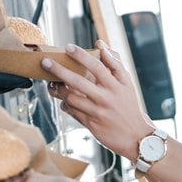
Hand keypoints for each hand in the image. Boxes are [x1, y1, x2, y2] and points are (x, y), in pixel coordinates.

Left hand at [43, 40, 151, 158]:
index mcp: (115, 86)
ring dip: (58, 90)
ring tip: (52, 84)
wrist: (135, 136)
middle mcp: (105, 98)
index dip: (81, 56)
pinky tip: (63, 100)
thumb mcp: (127, 84)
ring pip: (70, 98)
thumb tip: (101, 45)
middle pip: (77, 82)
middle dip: (59, 71)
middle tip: (45, 62)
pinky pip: (72, 112)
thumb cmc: (130, 106)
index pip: (96, 66)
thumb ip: (115, 63)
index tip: (68, 47)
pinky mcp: (91, 124)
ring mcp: (96, 112)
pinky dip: (65, 104)